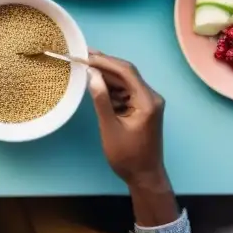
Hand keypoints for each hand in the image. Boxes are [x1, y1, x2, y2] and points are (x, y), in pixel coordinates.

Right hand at [88, 52, 179, 227]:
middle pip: (126, 73)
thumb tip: (92, 74)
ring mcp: (147, 103)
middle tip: (81, 56)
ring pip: (125, 81)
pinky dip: (111, 88)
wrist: (144, 177)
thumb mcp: (110, 127)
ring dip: (106, 76)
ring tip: (84, 67)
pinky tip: (96, 84)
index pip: (126, 72)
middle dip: (104, 65)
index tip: (84, 56)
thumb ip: (101, 100)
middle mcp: (151, 98)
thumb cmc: (127, 156)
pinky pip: (125, 91)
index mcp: (147, 101)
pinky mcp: (142, 108)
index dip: (105, 61)